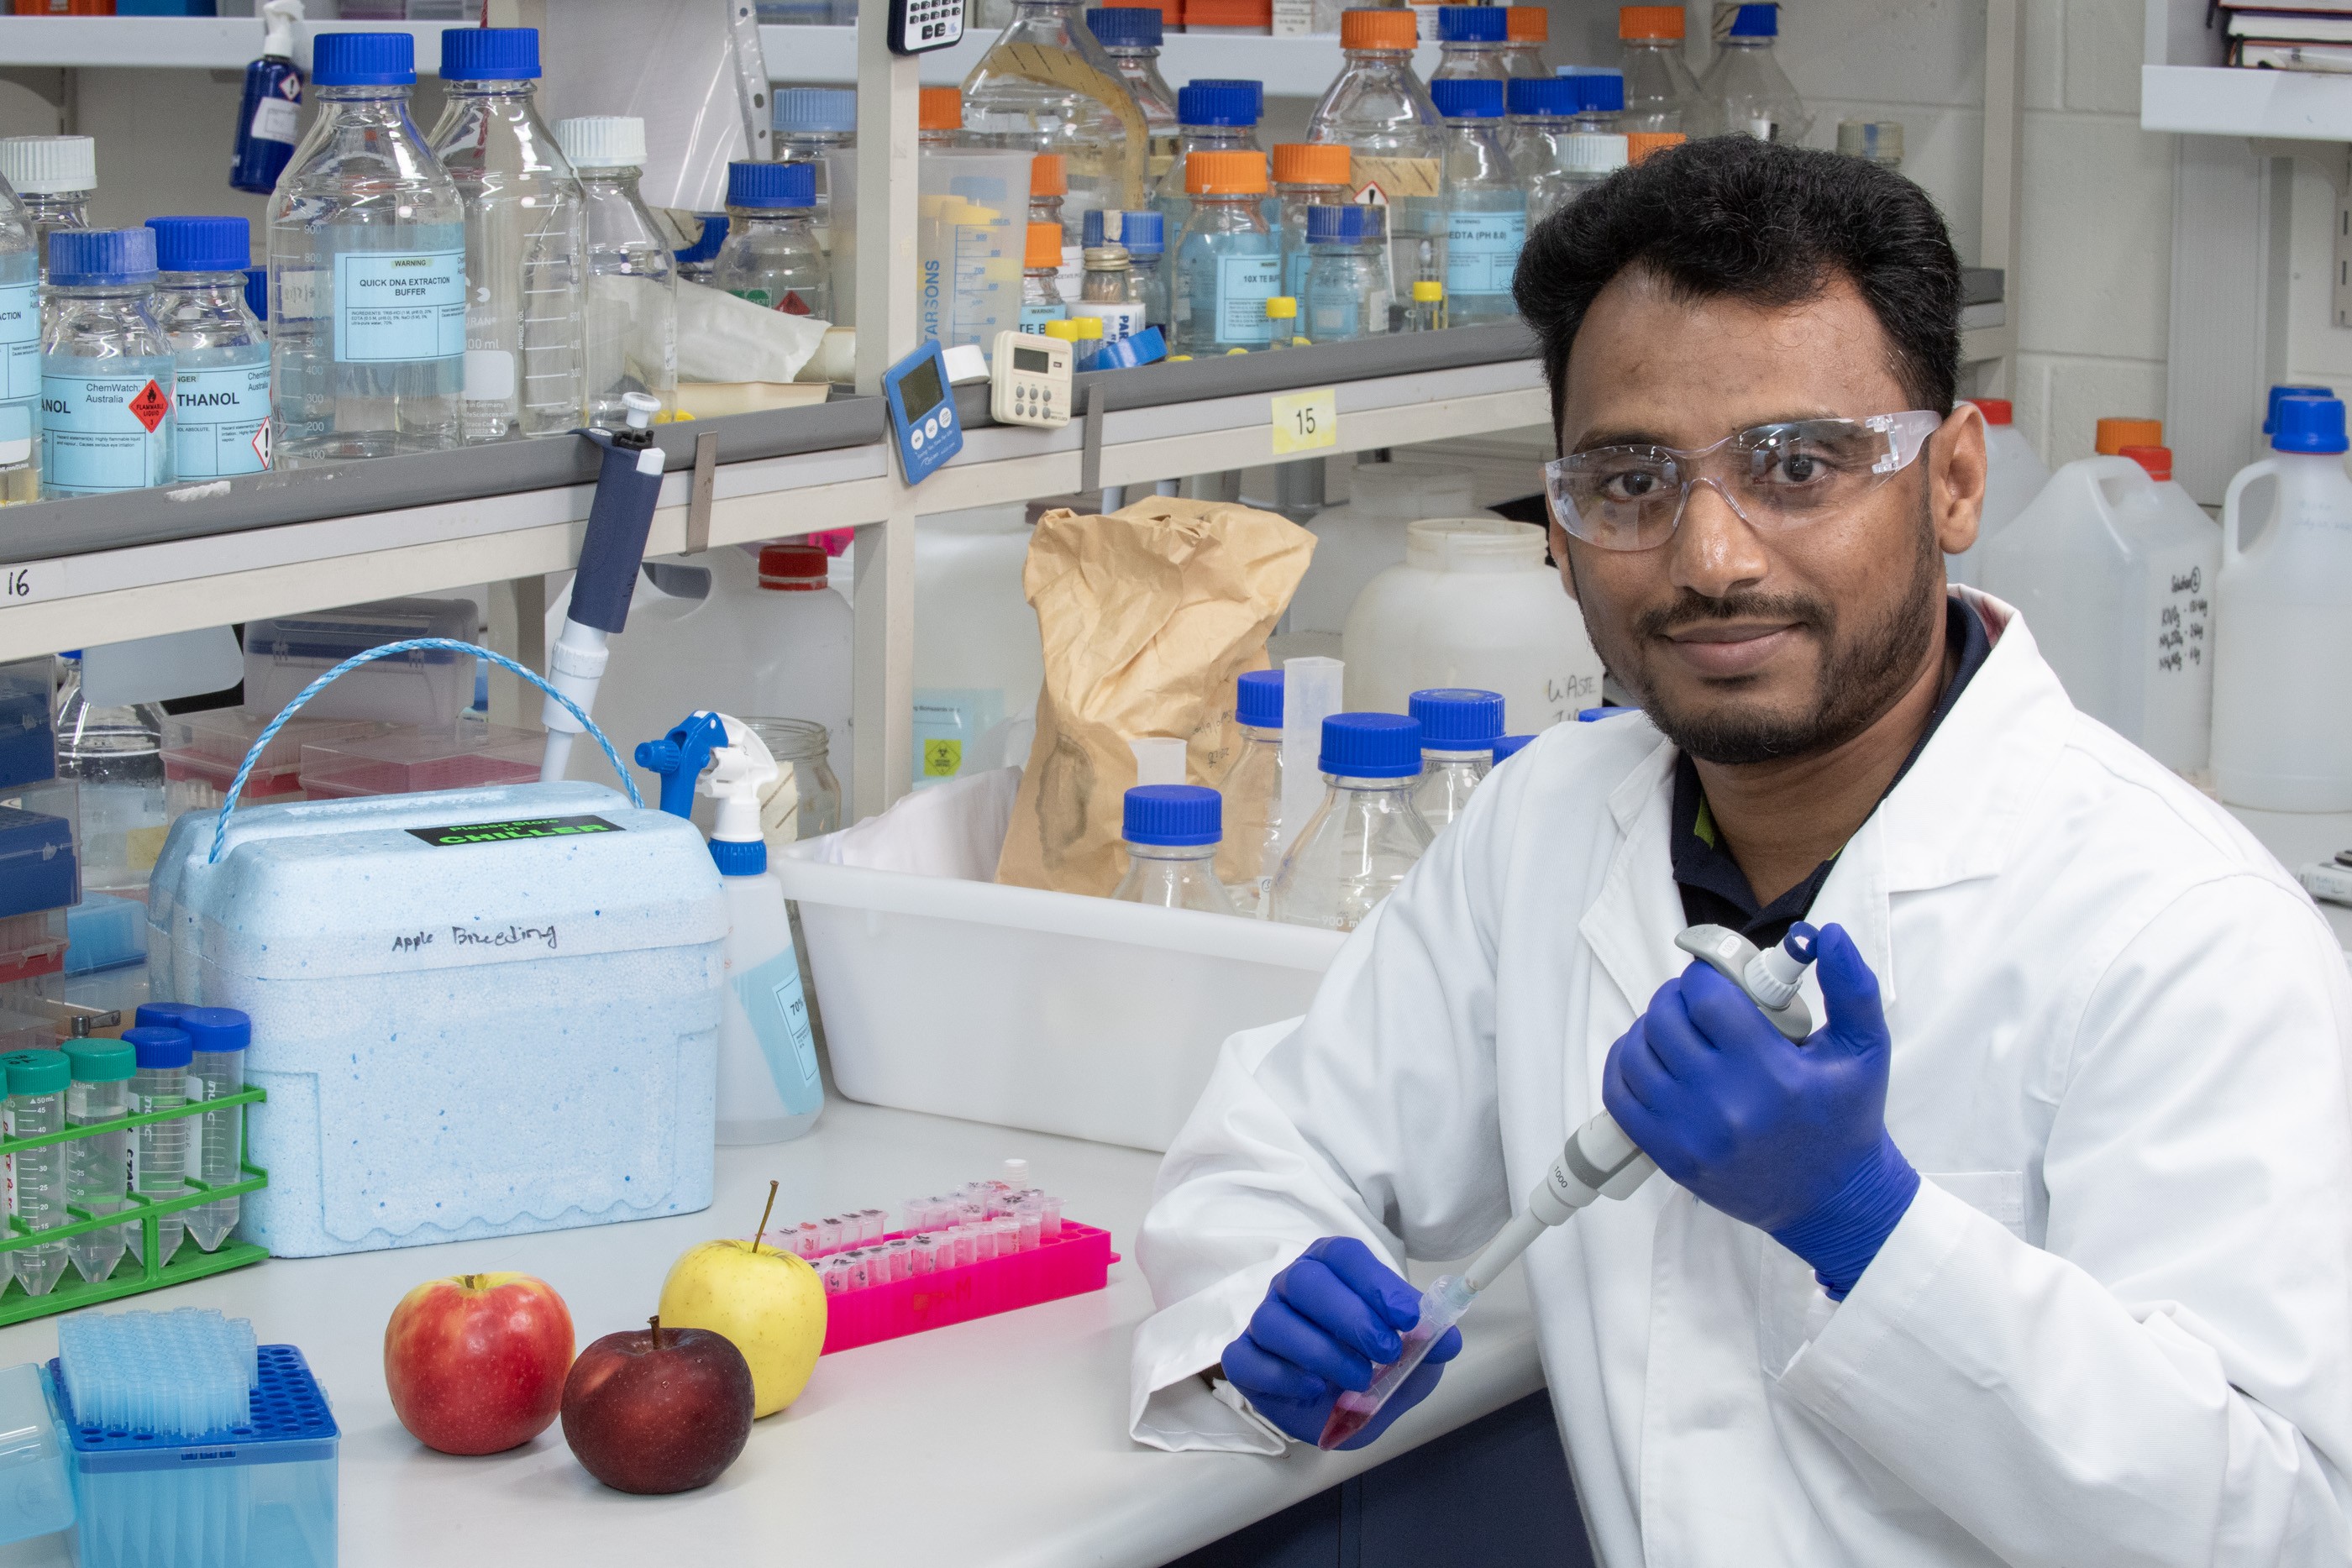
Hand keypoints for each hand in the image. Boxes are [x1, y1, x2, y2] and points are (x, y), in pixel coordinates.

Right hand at [1221, 1236, 1463, 1447]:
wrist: (1342, 1412)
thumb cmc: (1374, 1369)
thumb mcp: (1414, 1359)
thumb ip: (1430, 1344)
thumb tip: (1445, 1338)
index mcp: (1332, 1269)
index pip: (1345, 1256)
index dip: (1377, 1284)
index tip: (1410, 1319)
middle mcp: (1292, 1285)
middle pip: (1307, 1281)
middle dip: (1352, 1318)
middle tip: (1386, 1352)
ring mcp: (1263, 1320)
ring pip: (1276, 1321)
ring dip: (1323, 1352)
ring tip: (1359, 1379)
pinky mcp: (1243, 1359)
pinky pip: (1249, 1360)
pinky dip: (1284, 1376)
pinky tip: (1315, 1389)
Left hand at [1603, 923, 1918, 1296]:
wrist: (1833, 1202)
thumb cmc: (1847, 1121)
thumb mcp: (1865, 1050)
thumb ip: (1853, 987)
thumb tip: (1829, 935)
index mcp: (1772, 1073)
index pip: (1705, 997)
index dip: (1704, 976)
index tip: (1716, 979)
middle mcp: (1725, 1105)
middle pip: (1664, 1020)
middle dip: (1677, 998)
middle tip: (1698, 1002)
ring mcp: (1691, 1134)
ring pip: (1635, 1053)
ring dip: (1650, 1029)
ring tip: (1678, 1029)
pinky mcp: (1670, 1156)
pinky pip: (1619, 1095)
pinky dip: (1626, 1065)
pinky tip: (1651, 1057)